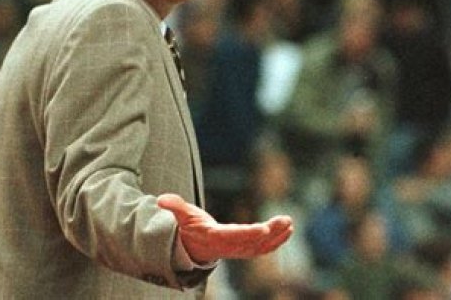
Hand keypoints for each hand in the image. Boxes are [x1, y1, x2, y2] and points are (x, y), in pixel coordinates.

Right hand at [157, 193, 292, 263]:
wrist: (190, 246)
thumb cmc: (187, 227)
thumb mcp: (180, 215)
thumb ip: (173, 206)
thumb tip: (161, 200)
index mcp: (213, 237)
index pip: (233, 236)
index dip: (249, 234)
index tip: (264, 229)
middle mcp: (227, 247)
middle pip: (251, 242)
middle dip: (270, 233)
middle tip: (285, 221)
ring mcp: (237, 250)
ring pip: (260, 246)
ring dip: (277, 236)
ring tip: (289, 222)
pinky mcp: (244, 249)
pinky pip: (262, 248)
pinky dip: (276, 241)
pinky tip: (288, 229)